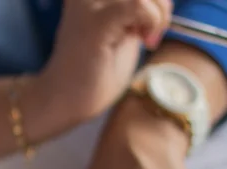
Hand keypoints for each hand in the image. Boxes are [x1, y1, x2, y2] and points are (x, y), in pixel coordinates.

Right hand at [33, 0, 171, 124]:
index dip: (155, 0)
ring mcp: (88, 3)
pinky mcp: (95, 22)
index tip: (148, 25)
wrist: (65, 100)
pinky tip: (145, 41)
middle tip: (152, 32)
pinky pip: (137, 5)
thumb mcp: (124, 29)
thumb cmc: (94, 71)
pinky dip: (151, 20)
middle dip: (160, 2)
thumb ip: (138, 9)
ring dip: (158, 12)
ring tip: (147, 38)